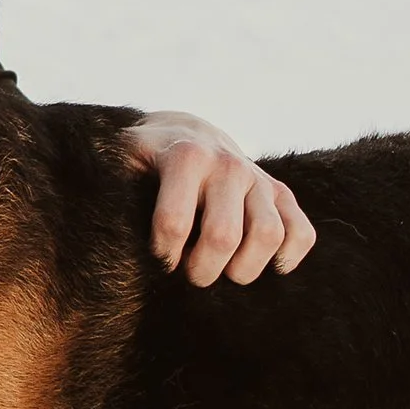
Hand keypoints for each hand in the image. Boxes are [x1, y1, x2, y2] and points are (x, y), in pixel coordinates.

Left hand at [124, 112, 314, 287]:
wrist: (184, 133)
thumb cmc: (145, 161)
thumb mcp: (123, 164)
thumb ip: (115, 191)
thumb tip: (108, 240)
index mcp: (186, 156)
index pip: (174, 223)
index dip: (164, 256)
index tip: (159, 263)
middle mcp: (227, 164)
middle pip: (223, 237)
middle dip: (202, 270)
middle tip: (191, 275)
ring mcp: (259, 178)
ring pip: (268, 236)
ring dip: (244, 269)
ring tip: (224, 272)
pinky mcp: (282, 193)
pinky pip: (301, 233)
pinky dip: (288, 257)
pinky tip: (264, 266)